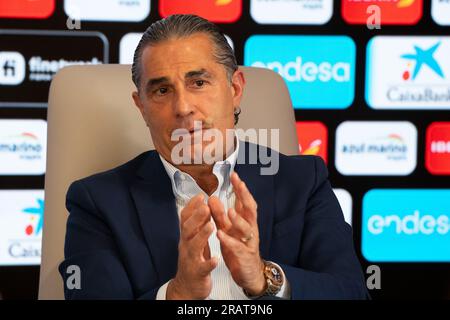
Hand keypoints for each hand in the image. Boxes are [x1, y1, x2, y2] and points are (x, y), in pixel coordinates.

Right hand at [167, 194, 217, 299]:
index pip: (185, 218)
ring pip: (194, 246)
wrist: (187, 286)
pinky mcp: (198, 273)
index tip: (200, 196)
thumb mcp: (193, 239)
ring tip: (211, 226)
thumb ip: (197, 224)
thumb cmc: (193, 259)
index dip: (192, 207)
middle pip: (188, 229)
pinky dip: (209, 263)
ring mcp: (191, 259)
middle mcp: (186, 246)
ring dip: (202, 235)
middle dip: (196, 217)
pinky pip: (203, 267)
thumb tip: (203, 205)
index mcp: (187, 236)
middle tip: (206, 206)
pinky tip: (216, 259)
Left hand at [209, 172, 265, 295]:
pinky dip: (229, 241)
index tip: (234, 175)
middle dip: (245, 196)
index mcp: (245, 222)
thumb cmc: (238, 249)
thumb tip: (212, 197)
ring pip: (247, 229)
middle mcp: (250, 230)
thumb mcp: (228, 230)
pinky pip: (237, 247)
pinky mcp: (244, 256)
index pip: (245, 201)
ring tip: (229, 211)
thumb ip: (220, 215)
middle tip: (239, 184)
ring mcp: (248, 243)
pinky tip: (220, 235)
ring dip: (238, 219)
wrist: (249, 274)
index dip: (241, 189)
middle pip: (251, 210)